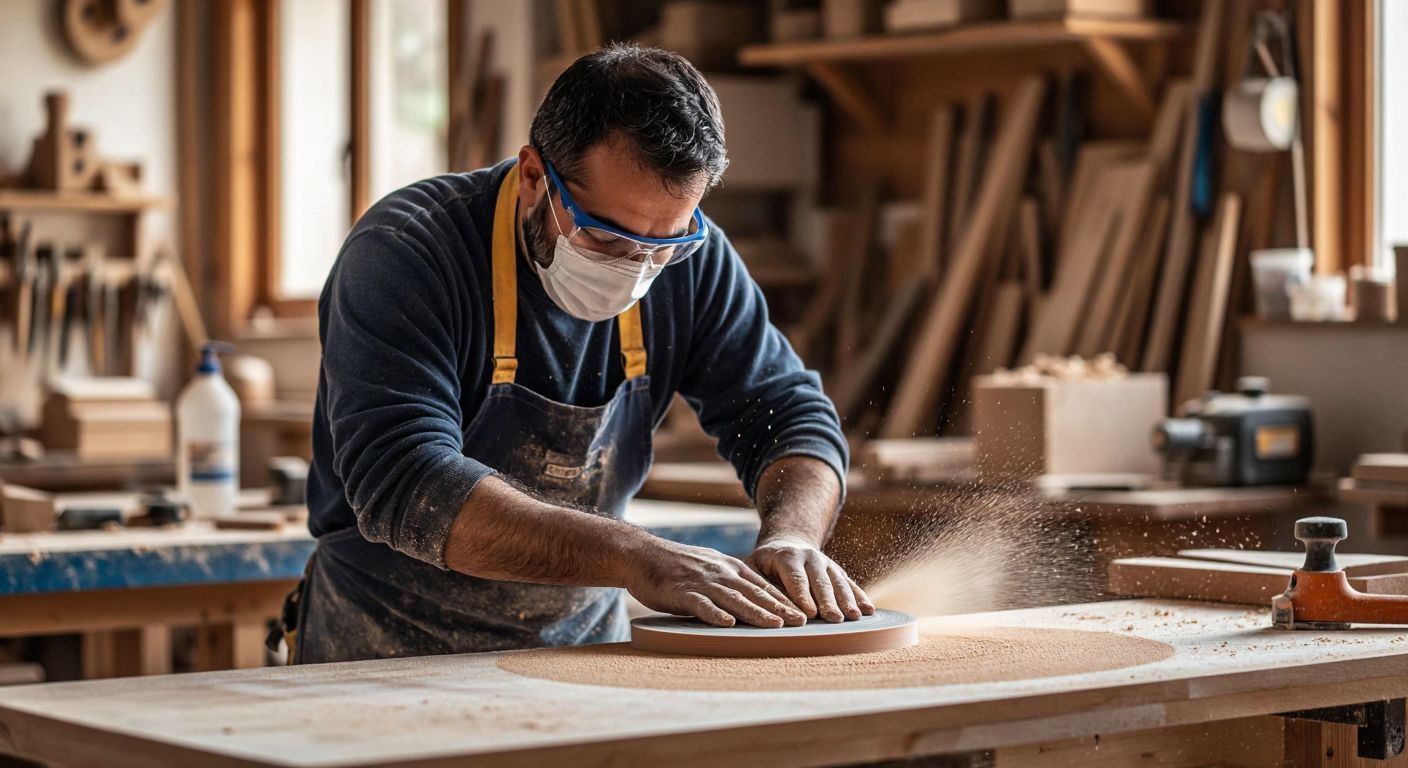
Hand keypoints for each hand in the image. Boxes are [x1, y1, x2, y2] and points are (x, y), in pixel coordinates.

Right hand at [625, 539, 807, 627]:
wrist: (642, 555)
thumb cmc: (676, 566)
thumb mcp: (710, 568)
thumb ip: (730, 582)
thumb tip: (752, 598)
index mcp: (728, 568)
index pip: (762, 586)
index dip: (783, 601)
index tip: (802, 614)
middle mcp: (719, 573)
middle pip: (754, 593)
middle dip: (779, 608)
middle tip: (800, 622)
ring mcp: (701, 582)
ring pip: (733, 599)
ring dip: (755, 612)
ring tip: (774, 624)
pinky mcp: (681, 592)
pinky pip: (700, 604)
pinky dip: (715, 614)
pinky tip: (727, 624)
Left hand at [748, 537, 873, 622]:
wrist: (787, 544)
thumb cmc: (765, 564)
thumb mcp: (753, 568)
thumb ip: (758, 585)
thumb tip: (765, 609)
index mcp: (787, 556)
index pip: (795, 577)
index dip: (802, 596)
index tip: (809, 614)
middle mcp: (810, 557)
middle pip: (820, 581)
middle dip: (827, 601)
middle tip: (833, 618)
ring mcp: (827, 563)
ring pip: (838, 582)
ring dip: (848, 600)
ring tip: (855, 617)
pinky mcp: (837, 571)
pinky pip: (850, 584)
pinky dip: (860, 597)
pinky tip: (869, 611)